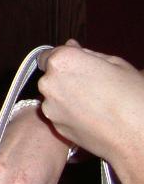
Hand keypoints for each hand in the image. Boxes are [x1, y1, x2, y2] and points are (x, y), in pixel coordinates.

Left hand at [37, 39, 143, 163]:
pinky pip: (58, 112)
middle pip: (50, 75)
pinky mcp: (54, 125)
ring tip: (95, 103)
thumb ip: (87, 54)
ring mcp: (49, 106)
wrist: (137, 137)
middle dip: (65, 78)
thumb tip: (71, 46)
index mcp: (63, 61)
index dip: (64, 60)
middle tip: (93, 85)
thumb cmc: (132, 97)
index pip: (49, 55)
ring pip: (53, 95)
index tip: (78, 65)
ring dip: (66, 96)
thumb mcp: (116, 63)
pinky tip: (91, 116)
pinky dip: (69, 112)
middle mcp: (49, 82)